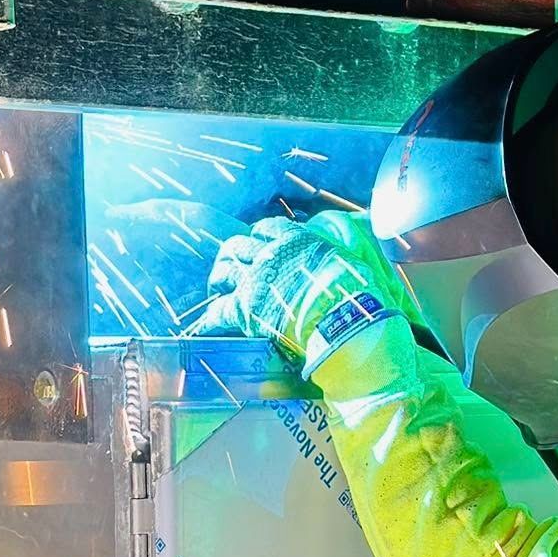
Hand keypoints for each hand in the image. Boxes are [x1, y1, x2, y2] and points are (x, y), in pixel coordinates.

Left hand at [193, 212, 411, 370]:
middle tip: (230, 265)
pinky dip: (207, 320)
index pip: (268, 228)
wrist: (343, 321)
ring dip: (218, 278)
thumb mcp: (350, 261)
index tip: (260, 244)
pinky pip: (217, 311)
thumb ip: (339, 252)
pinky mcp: (245, 309)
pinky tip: (200, 328)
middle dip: (233, 254)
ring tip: (215, 287)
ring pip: (224, 270)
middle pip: (239, 245)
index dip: (261, 237)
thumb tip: (357, 241)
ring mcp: (255, 281)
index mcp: (296, 240)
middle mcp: (270, 255)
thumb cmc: (356, 294)